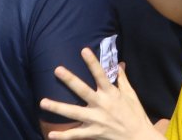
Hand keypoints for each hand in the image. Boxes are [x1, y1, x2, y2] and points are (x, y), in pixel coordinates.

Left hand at [38, 49, 156, 139]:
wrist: (139, 137)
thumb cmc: (135, 114)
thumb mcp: (131, 94)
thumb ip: (122, 79)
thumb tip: (119, 63)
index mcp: (111, 94)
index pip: (101, 75)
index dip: (92, 62)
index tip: (83, 50)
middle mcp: (102, 105)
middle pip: (83, 91)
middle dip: (70, 80)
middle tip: (57, 70)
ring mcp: (96, 120)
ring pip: (74, 113)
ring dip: (58, 107)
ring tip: (43, 102)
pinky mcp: (94, 133)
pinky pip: (76, 135)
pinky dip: (63, 136)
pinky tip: (51, 135)